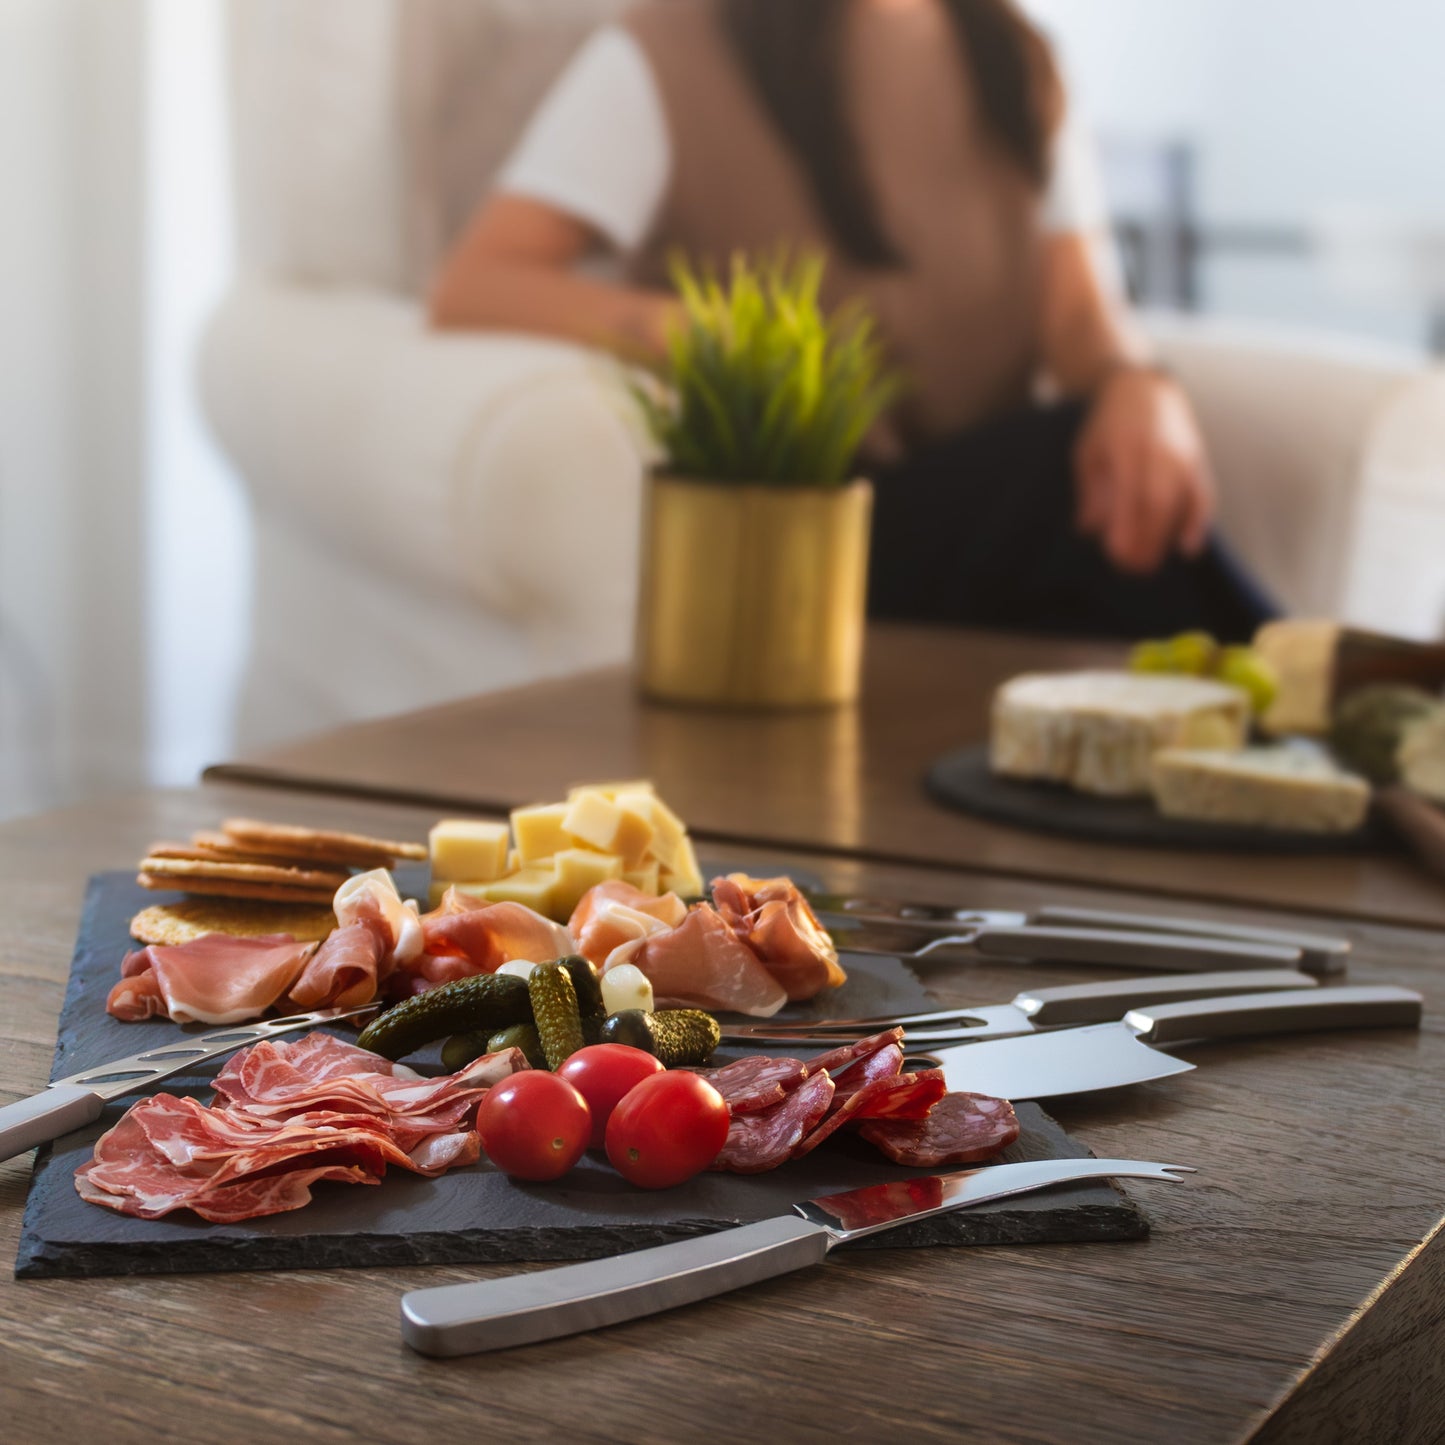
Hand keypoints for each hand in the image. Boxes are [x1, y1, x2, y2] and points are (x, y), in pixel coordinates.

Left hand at [1073, 367, 1215, 573]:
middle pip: (1159, 503)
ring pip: (1182, 503)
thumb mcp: (1088, 452)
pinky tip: (1188, 549)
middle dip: (1146, 539)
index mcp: (1128, 447)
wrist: (1145, 388)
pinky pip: (1202, 496)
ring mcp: (1183, 457)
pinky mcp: (1197, 462)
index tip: (1115, 553)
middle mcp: (1161, 452)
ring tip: (1146, 566)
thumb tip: (1088, 530)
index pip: (1130, 493)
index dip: (1126, 525)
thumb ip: (1091, 491)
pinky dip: (1198, 523)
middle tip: (1127, 568)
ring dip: (1166, 538)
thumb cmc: (1108, 425)